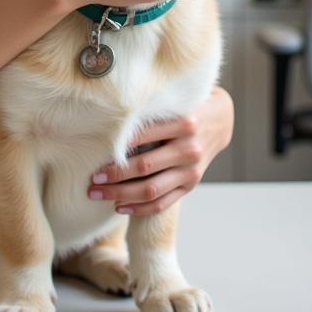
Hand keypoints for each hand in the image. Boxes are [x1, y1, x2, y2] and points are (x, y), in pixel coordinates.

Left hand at [86, 86, 233, 215]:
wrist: (219, 121)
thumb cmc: (186, 107)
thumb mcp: (173, 103)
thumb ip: (150, 113)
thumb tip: (110, 126)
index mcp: (183, 123)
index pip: (143, 137)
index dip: (118, 148)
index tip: (96, 156)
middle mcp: (189, 148)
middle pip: (144, 167)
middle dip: (113, 175)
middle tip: (91, 179)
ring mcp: (191, 170)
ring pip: (151, 189)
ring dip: (120, 194)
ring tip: (98, 194)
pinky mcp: (191, 185)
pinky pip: (163, 203)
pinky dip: (139, 208)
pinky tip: (119, 207)